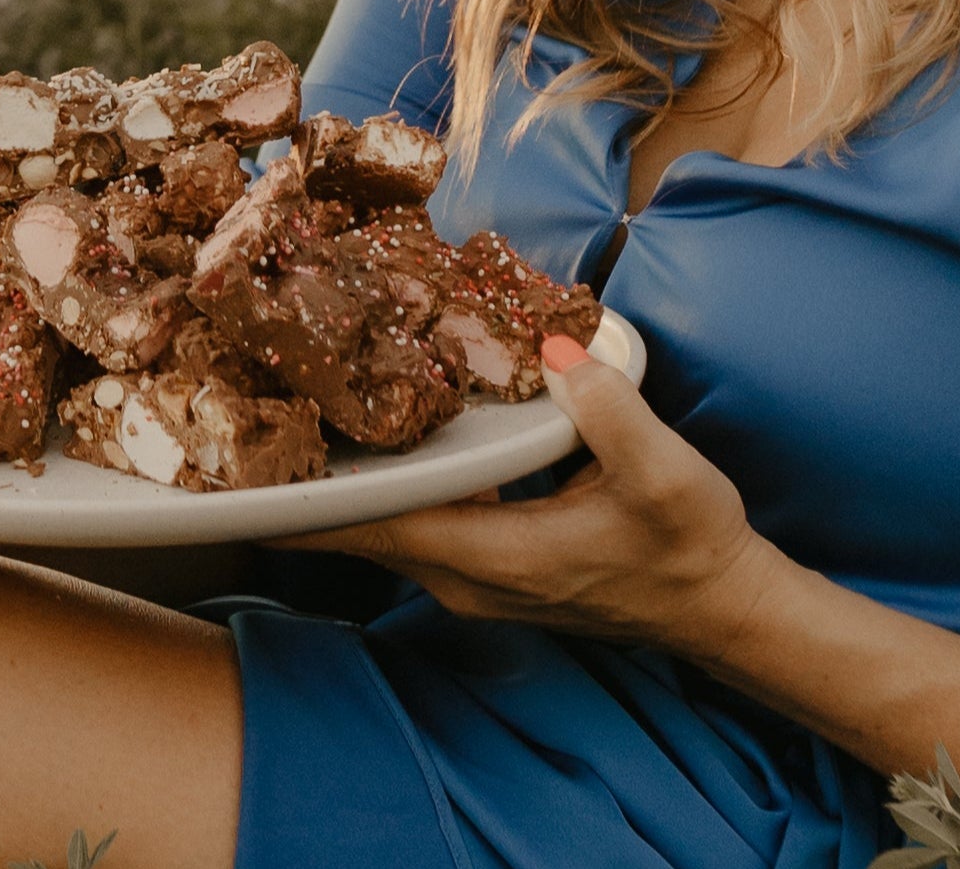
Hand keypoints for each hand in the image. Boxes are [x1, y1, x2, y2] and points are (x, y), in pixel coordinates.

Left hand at [278, 335, 788, 663]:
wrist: (723, 605)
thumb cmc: (693, 544)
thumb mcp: (664, 472)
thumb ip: (608, 411)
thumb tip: (553, 354)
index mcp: (495, 556)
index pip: (372, 528)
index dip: (302, 499)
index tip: (237, 472)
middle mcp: (467, 576)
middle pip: (357, 528)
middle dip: (300, 478)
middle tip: (242, 407)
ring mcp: (473, 575)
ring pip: (380, 526)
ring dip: (338, 480)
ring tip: (283, 409)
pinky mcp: (487, 563)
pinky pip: (411, 522)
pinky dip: (383, 484)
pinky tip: (371, 433)